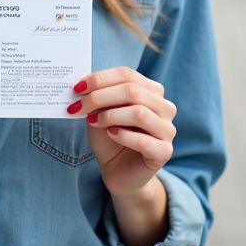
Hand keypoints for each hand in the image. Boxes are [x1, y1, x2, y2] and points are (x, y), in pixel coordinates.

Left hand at [70, 67, 175, 197]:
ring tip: (93, 121)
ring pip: (139, 112)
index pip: (127, 74)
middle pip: (132, 91)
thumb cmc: (110, 137)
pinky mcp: (164, 152)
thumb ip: (98, 98)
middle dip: (100, 97)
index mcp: (152, 91)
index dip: (100, 78)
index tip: (77, 88)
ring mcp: (167, 130)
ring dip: (110, 115)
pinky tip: (110, 135)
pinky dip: (122, 136)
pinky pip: (143, 140)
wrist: (118, 171)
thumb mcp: (101, 112)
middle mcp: (164, 107)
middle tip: (79, 107)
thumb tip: (83, 85)